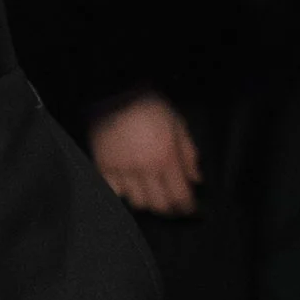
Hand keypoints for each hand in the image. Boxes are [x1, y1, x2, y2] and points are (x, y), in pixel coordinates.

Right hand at [89, 91, 201, 212]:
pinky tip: (129, 185)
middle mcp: (144, 168)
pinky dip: (124, 193)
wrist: (114, 90)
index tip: (190, 208)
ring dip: (147, 200)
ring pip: (138, 202)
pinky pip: (115, 192)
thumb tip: (196, 179)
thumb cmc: (149, 104)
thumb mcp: (177, 123)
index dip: (187, 208)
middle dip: (169, 208)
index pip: (180, 196)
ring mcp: (122, 169)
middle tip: (173, 204)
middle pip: (159, 205)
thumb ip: (188, 153)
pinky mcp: (103, 166)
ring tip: (151, 191)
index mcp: (166, 157)